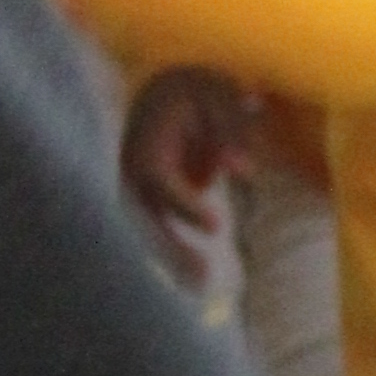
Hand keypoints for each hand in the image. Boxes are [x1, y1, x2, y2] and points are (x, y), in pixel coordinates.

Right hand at [122, 62, 258, 269]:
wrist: (157, 86)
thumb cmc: (193, 86)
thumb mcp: (217, 91)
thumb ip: (233, 126)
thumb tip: (244, 170)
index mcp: (146, 143)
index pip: (161, 182)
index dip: (187, 204)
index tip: (217, 225)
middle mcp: (131, 171)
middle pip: (148, 218)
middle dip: (172, 250)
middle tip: (202, 281)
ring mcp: (133, 188)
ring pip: (149, 231)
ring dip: (171, 260)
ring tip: (199, 290)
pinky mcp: (144, 202)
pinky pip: (157, 231)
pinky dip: (171, 254)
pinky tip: (193, 282)